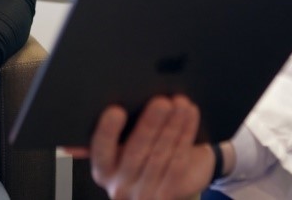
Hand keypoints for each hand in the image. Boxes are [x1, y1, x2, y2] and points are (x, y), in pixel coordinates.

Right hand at [75, 95, 213, 199]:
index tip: (117, 110)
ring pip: (161, 156)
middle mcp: (121, 186)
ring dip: (173, 127)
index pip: (101, 151)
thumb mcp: (120, 149)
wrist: (163, 185)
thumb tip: (113, 108)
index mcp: (104, 171)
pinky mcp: (170, 193)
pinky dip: (185, 135)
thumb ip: (113, 133)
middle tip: (162, 102)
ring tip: (181, 104)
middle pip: (136, 153)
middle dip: (150, 124)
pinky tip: (189, 116)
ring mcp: (146, 193)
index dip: (108, 131)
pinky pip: (179, 162)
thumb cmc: (140, 157)